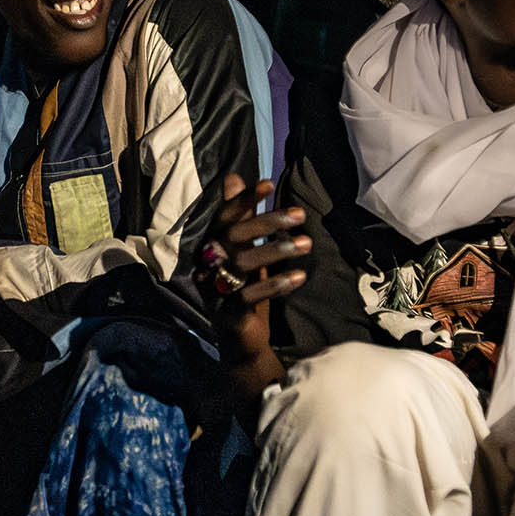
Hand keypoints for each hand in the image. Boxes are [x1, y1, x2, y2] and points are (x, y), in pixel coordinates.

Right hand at [203, 175, 306, 354]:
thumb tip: (234, 177)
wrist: (240, 338)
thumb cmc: (244, 287)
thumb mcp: (244, 250)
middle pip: (233, 237)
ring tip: (307, 243)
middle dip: (267, 222)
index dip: (243, 200)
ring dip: (276, 251)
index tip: (268, 184)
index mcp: (210, 246)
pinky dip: (275, 285)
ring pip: (241, 264)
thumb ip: (240, 216)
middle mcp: (207, 266)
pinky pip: (249, 296)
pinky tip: (299, 277)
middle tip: (300, 214)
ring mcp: (214, 290)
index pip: (224, 217)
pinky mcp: (226, 314)